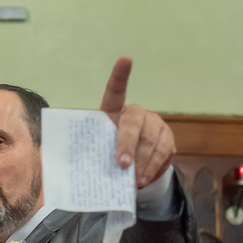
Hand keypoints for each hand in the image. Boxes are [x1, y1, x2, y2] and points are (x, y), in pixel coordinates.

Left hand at [99, 57, 174, 187]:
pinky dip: (154, 169)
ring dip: (143, 164)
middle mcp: (136, 112)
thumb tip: (74, 169)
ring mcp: (155, 123)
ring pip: (152, 141)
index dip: (121, 75)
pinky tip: (145, 180)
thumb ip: (90, 153)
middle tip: (122, 166)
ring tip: (134, 182)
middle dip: (128, 145)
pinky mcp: (168, 137)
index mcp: (113, 111)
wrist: (130, 164)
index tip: (125, 59)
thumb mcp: (95, 151)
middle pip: (134, 124)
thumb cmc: (105, 153)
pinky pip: (165, 152)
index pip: (116, 90)